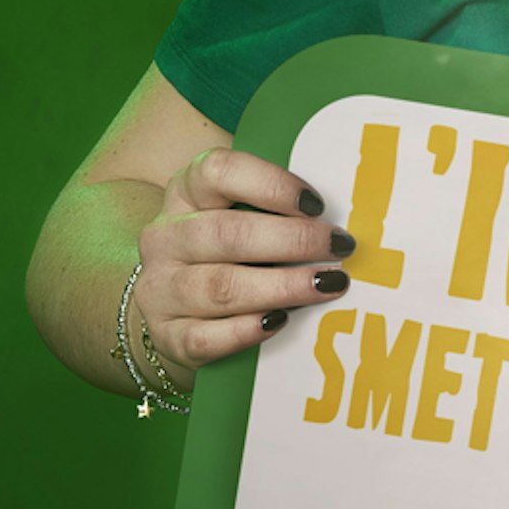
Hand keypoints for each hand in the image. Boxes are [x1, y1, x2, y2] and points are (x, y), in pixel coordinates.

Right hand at [127, 147, 358, 375]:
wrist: (172, 308)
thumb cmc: (224, 252)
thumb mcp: (236, 215)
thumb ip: (276, 209)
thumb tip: (346, 215)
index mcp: (186, 192)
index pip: (219, 172)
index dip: (272, 185)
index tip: (317, 204)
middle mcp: (167, 237)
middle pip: (227, 233)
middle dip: (293, 241)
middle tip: (340, 247)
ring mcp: (162, 288)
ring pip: (221, 287)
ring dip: (282, 287)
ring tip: (328, 285)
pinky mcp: (169, 335)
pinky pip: (208, 337)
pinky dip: (248, 331)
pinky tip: (282, 321)